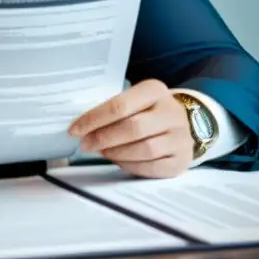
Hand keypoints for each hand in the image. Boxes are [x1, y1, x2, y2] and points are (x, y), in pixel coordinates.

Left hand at [68, 79, 194, 178]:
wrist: (183, 125)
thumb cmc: (148, 111)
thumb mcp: (135, 100)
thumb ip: (113, 109)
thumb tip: (81, 125)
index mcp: (155, 90)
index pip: (120, 105)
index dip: (94, 119)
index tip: (75, 129)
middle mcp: (171, 112)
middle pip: (133, 128)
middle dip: (104, 138)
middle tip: (86, 144)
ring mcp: (180, 137)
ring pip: (144, 150)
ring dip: (116, 153)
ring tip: (102, 152)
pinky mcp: (182, 160)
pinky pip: (152, 167)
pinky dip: (131, 166)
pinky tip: (119, 161)